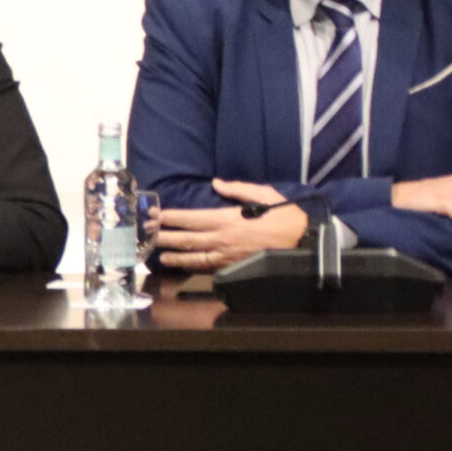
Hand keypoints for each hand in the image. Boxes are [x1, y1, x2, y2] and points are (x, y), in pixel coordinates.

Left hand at [151, 178, 304, 270]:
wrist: (304, 242)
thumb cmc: (285, 216)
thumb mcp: (263, 194)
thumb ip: (237, 189)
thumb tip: (217, 183)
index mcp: (227, 219)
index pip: (191, 218)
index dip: (171, 218)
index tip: (156, 216)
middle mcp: (222, 239)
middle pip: (187, 239)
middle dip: (165, 237)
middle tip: (146, 236)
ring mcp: (227, 256)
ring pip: (195, 257)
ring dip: (176, 257)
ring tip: (160, 256)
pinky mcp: (235, 267)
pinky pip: (210, 267)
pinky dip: (195, 267)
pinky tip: (186, 266)